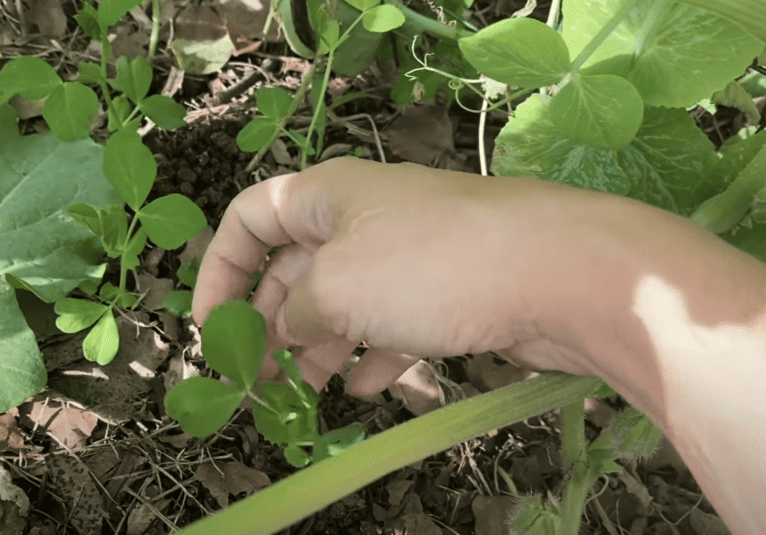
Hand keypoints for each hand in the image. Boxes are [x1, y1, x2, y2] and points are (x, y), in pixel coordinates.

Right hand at [192, 157, 611, 396]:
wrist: (556, 271)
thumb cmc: (429, 265)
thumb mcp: (334, 289)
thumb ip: (292, 314)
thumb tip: (287, 331)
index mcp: (325, 197)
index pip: (249, 219)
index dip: (219, 271)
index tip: (210, 326)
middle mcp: (362, 219)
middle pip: (293, 269)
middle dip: (270, 322)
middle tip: (255, 375)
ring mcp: (407, 255)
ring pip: (344, 302)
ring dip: (318, 347)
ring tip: (304, 392)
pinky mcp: (445, 291)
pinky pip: (392, 323)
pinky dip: (374, 355)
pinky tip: (370, 389)